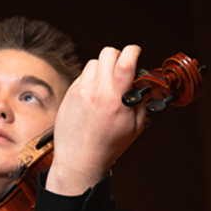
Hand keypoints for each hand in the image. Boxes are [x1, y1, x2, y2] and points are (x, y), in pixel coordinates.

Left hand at [45, 45, 146, 195]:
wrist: (79, 159)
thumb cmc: (108, 146)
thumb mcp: (135, 127)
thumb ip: (141, 102)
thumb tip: (140, 84)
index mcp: (116, 99)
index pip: (125, 62)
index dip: (133, 51)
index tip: (136, 53)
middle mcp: (96, 91)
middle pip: (107, 53)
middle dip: (118, 57)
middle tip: (121, 69)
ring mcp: (80, 91)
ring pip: (94, 63)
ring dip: (103, 69)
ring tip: (107, 85)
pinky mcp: (69, 94)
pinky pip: (82, 76)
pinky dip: (91, 80)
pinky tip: (94, 96)